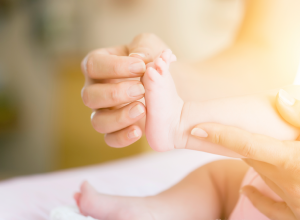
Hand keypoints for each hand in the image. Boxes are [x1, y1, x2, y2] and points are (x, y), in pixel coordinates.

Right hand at [81, 33, 167, 147]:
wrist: (167, 85)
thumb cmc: (153, 63)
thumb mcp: (151, 47)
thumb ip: (144, 47)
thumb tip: (136, 58)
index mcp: (99, 65)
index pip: (93, 65)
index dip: (115, 66)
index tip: (141, 67)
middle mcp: (96, 89)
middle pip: (90, 96)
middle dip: (116, 93)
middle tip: (141, 90)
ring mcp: (103, 112)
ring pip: (97, 121)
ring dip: (119, 117)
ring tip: (143, 109)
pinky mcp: (115, 130)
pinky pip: (110, 139)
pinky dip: (122, 137)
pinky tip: (138, 130)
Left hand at [191, 85, 299, 219]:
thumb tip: (280, 96)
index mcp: (291, 161)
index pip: (244, 144)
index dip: (218, 134)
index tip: (196, 128)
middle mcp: (286, 182)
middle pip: (249, 156)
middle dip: (233, 141)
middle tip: (218, 127)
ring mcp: (293, 203)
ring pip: (259, 174)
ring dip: (250, 160)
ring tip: (240, 144)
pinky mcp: (299, 216)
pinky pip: (271, 207)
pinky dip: (259, 197)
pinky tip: (248, 189)